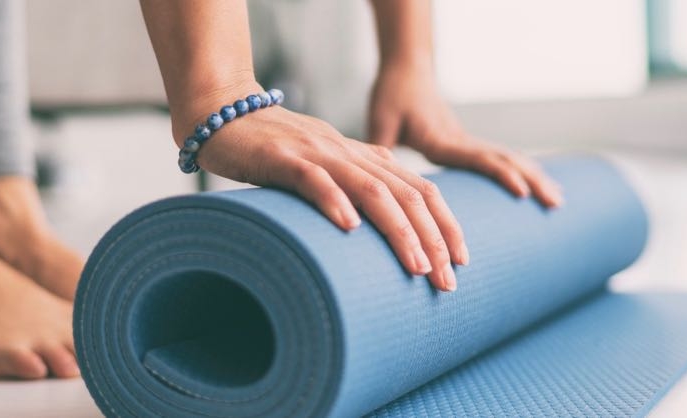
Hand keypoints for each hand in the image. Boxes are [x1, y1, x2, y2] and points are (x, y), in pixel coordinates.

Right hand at [182, 83, 468, 290]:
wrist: (224, 114)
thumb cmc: (274, 150)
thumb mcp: (325, 168)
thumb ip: (352, 188)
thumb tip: (374, 229)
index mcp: (364, 159)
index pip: (420, 190)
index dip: (446, 224)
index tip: (462, 261)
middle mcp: (350, 155)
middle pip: (406, 194)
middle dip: (434, 239)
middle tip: (446, 280)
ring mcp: (318, 154)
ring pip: (372, 189)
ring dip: (399, 229)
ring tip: (417, 265)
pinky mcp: (283, 158)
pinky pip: (314, 179)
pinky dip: (334, 201)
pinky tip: (349, 228)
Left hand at [368, 65, 563, 206]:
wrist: (407, 71)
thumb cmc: (392, 95)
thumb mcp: (380, 120)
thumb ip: (379, 145)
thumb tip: (373, 179)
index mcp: (442, 139)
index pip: (477, 157)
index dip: (500, 174)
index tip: (522, 192)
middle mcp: (461, 140)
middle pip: (503, 159)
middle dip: (531, 181)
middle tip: (556, 204)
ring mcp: (467, 142)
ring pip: (508, 159)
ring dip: (534, 177)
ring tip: (558, 201)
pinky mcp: (467, 144)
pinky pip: (500, 158)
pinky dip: (522, 172)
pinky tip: (536, 186)